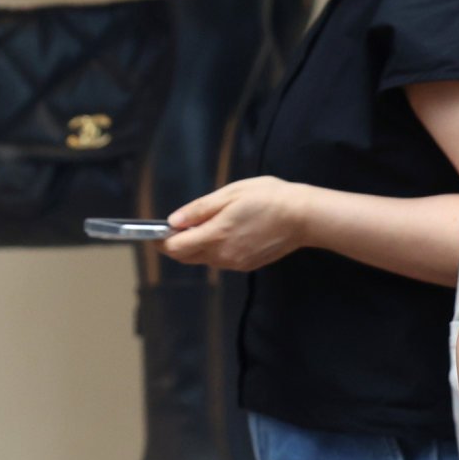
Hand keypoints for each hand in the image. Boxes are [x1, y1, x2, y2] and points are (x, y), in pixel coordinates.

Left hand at [162, 176, 311, 272]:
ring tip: (200, 226)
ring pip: (203, 259)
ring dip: (195, 247)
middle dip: (175, 245)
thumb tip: (173, 221)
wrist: (304, 216)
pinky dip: (213, 249)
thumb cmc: (268, 198)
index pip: (175, 248)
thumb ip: (199, 210)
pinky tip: (223, 233)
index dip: (161, 240)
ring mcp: (236, 262)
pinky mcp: (247, 265)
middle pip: (186, 257)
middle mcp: (223, 254)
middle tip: (173, 229)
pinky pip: (221, 260)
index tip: (154, 232)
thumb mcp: (230, 194)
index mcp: (215, 235)